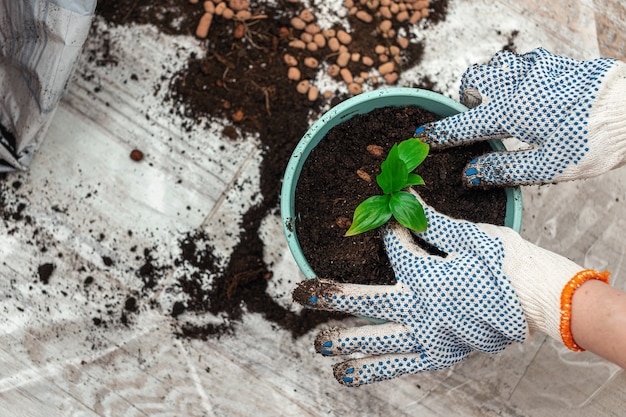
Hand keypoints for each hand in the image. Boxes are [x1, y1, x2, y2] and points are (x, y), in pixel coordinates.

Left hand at [293, 193, 608, 385]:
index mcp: (428, 275)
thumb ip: (430, 221)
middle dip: (332, 297)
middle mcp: (422, 309)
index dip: (387, 231)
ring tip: (318, 346)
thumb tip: (401, 197)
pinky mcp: (440, 353)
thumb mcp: (471, 235)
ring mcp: (429, 335)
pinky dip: (373, 370)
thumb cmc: (508, 264)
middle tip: (300, 294)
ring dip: (345, 341)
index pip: (393, 249)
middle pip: (367, 302)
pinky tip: (348, 374)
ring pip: (378, 340)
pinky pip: (400, 365)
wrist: (541, 300)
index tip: (387, 222)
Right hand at [416, 48, 625, 186]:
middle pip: (472, 79)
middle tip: (476, 117)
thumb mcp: (549, 167)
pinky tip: (528, 95)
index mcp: (511, 112)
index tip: (422, 137)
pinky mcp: (554, 62)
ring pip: (494, 65)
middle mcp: (518, 83)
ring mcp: (536, 67)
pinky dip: (511, 77)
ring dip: (488, 83)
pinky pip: (519, 62)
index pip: (463, 124)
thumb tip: (469, 175)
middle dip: (466, 98)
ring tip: (500, 104)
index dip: (439, 133)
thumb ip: (503, 169)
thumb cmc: (596, 140)